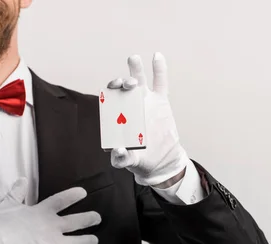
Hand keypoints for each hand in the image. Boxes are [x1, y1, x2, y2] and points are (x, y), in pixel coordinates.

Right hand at [0, 177, 100, 243]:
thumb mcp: (7, 205)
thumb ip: (17, 192)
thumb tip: (22, 179)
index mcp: (41, 212)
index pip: (61, 200)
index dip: (73, 195)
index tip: (84, 193)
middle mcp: (51, 227)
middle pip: (75, 222)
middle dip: (89, 219)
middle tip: (98, 218)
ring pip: (76, 243)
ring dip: (87, 241)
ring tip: (95, 241)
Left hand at [108, 52, 189, 186]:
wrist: (161, 161)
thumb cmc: (140, 159)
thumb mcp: (128, 161)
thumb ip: (121, 158)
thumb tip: (118, 150)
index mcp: (117, 116)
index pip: (110, 99)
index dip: (109, 91)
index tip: (112, 89)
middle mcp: (128, 105)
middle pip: (122, 88)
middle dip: (121, 81)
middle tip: (126, 83)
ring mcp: (145, 102)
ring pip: (139, 81)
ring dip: (135, 69)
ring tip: (133, 59)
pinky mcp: (160, 102)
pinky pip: (160, 82)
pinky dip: (159, 69)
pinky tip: (157, 56)